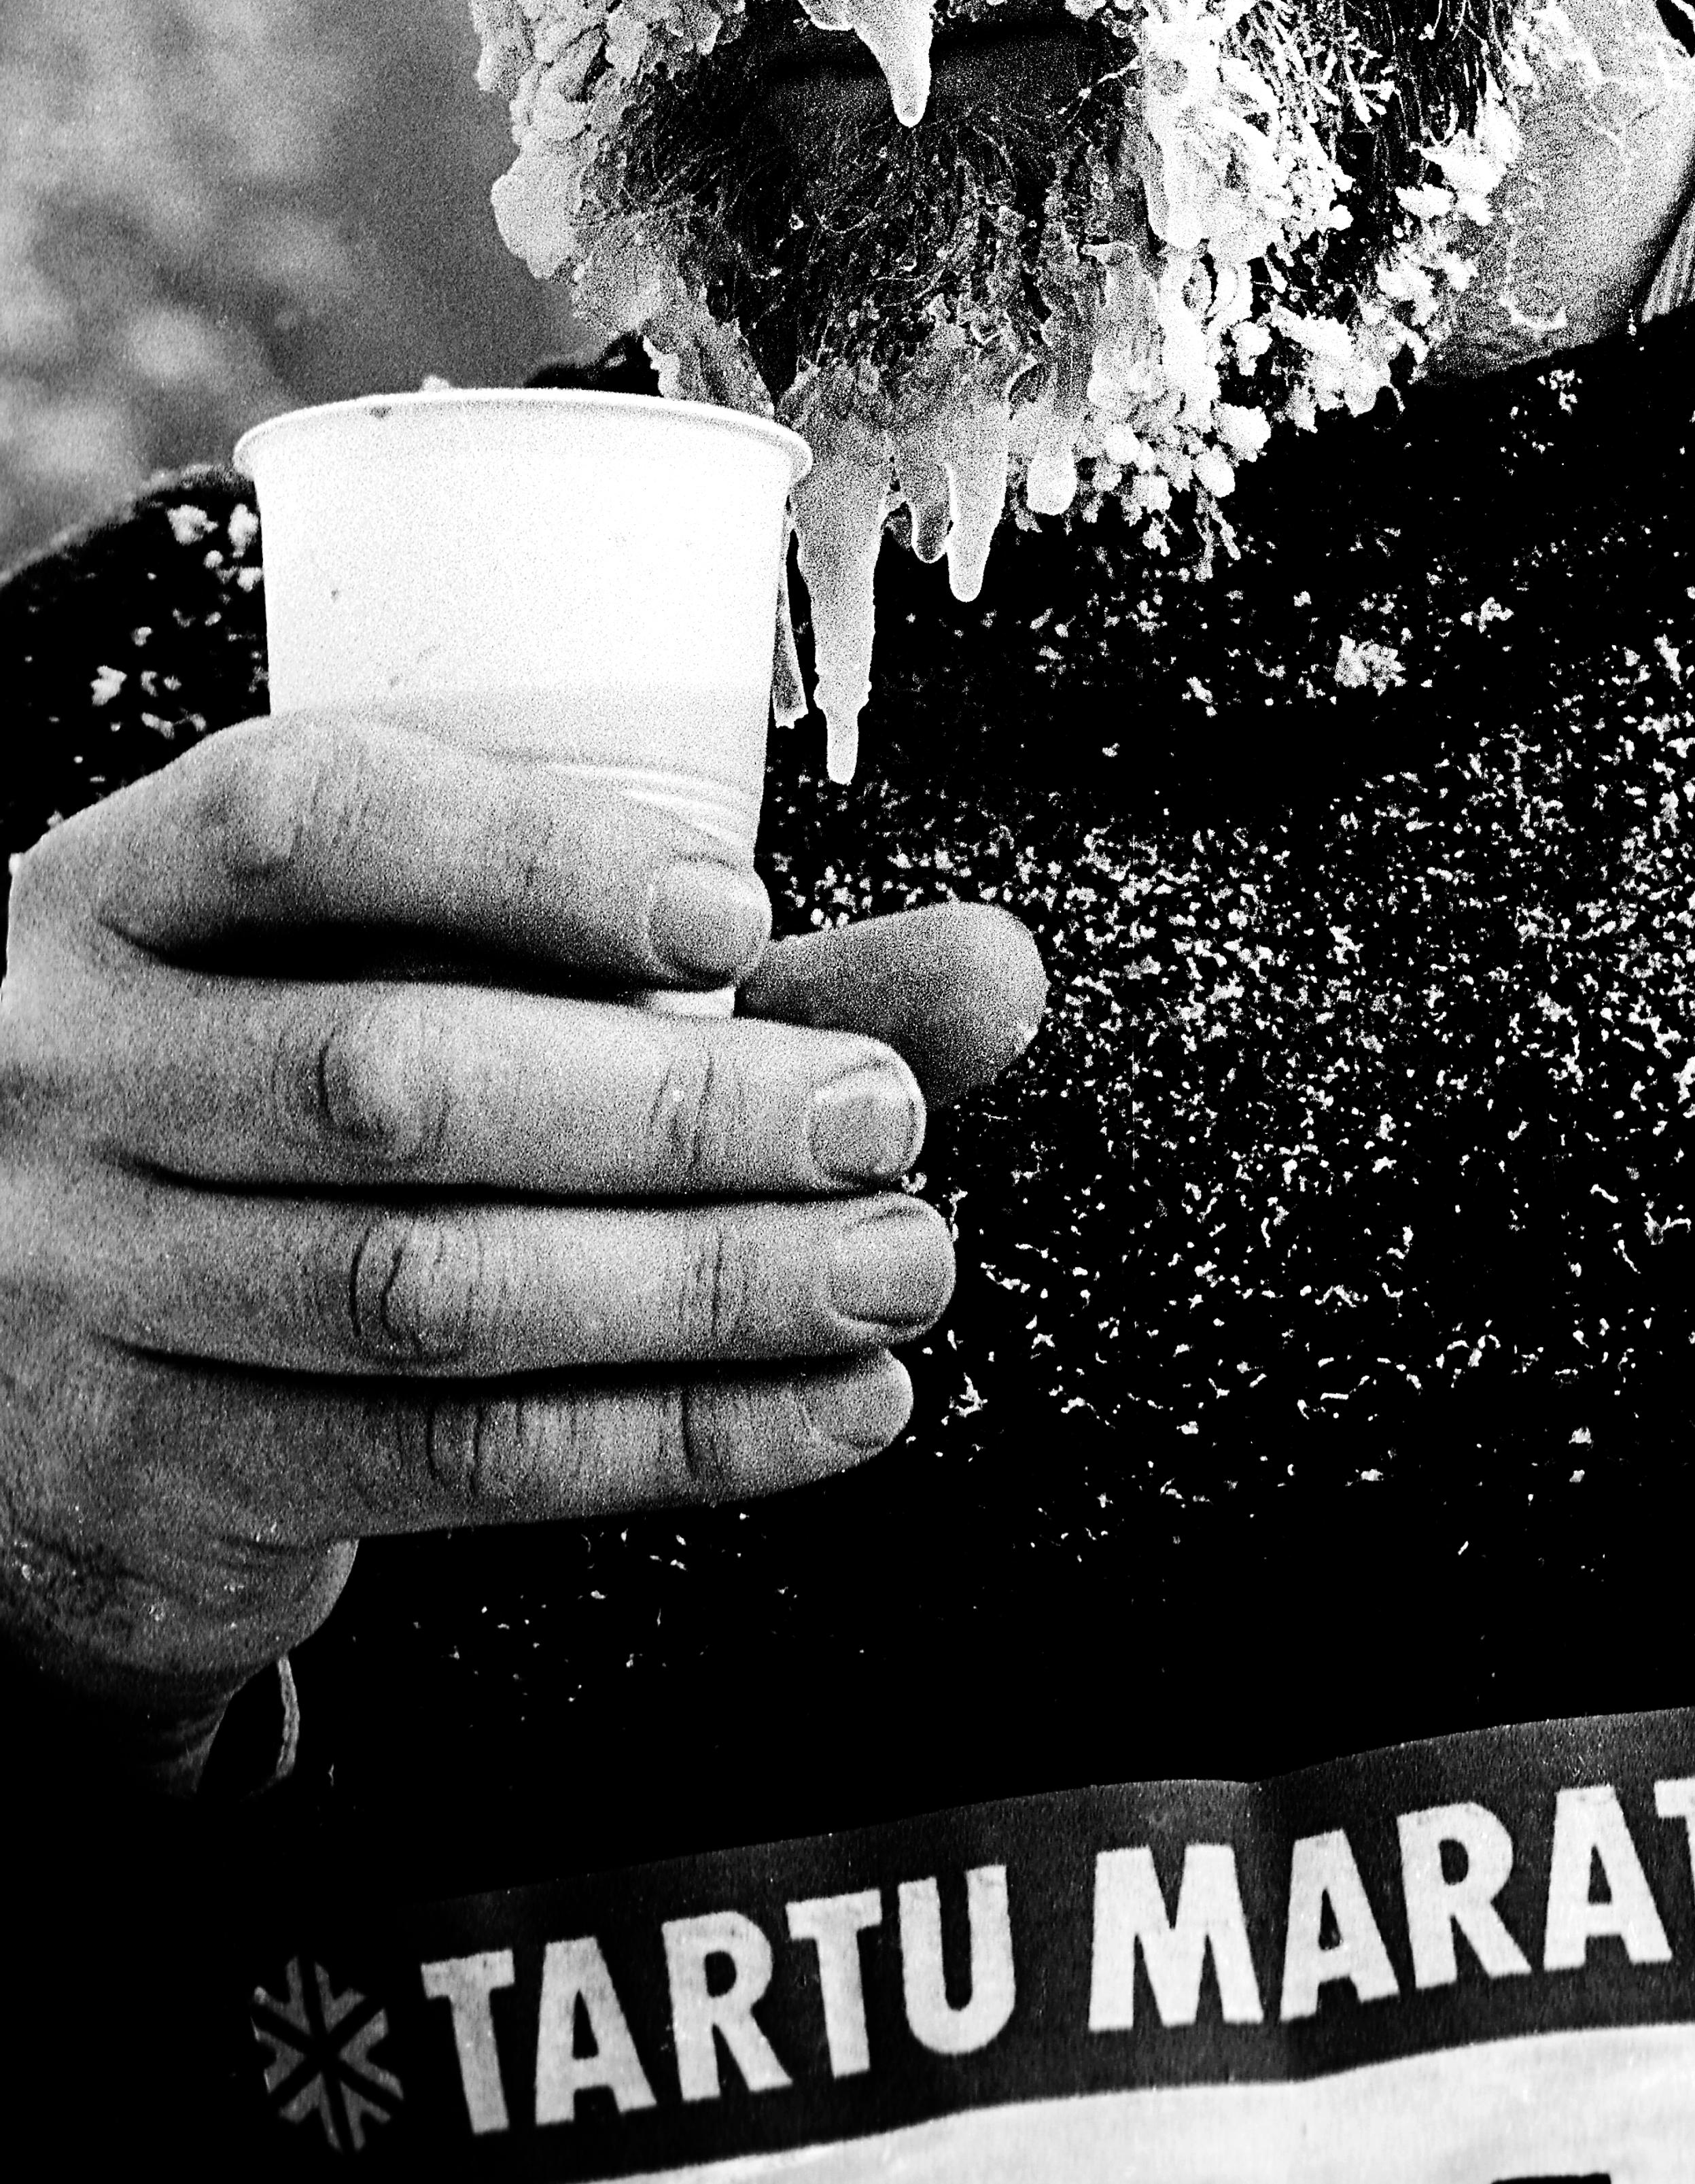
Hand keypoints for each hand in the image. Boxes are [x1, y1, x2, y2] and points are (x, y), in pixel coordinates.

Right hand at [0, 715, 1044, 1745]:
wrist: (32, 1359)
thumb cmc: (298, 1099)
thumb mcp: (424, 979)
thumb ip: (703, 968)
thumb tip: (996, 978)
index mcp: (124, 889)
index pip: (306, 819)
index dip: (529, 856)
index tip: (742, 914)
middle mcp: (68, 1073)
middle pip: (390, 1078)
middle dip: (676, 1107)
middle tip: (886, 1122)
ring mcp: (78, 1284)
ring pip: (427, 1290)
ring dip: (707, 1288)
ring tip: (899, 1267)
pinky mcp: (145, 1478)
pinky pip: (437, 1461)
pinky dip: (668, 1437)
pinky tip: (829, 1409)